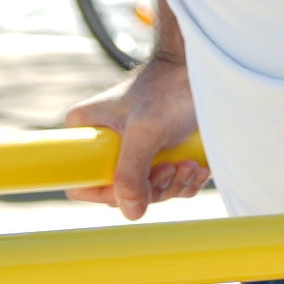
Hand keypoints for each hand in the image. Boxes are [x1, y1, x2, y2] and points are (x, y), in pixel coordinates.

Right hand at [62, 47, 206, 218]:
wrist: (202, 71)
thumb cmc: (169, 89)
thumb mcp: (146, 131)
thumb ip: (131, 172)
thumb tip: (130, 212)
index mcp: (85, 132)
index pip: (82, 182)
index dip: (109, 193)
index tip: (141, 181)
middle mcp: (105, 144)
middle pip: (120, 191)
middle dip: (153, 186)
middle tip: (172, 167)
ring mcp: (133, 150)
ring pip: (147, 191)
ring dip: (173, 184)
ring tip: (189, 164)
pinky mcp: (158, 154)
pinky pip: (167, 184)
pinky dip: (184, 182)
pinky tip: (196, 167)